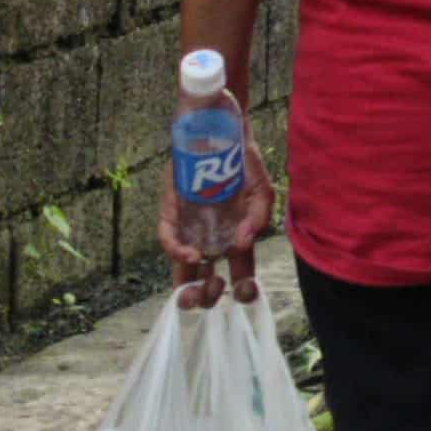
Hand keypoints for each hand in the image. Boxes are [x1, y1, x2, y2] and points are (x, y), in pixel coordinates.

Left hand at [161, 170, 275, 307]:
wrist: (222, 134)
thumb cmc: (244, 165)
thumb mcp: (262, 192)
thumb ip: (259, 219)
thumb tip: (244, 243)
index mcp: (235, 240)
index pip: (238, 276)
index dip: (242, 291)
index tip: (246, 291)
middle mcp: (211, 241)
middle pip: (204, 282)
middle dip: (207, 297)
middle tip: (216, 289)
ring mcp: (189, 231)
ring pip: (180, 270)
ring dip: (186, 287)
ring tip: (195, 289)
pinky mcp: (171, 215)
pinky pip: (168, 239)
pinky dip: (176, 251)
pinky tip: (190, 255)